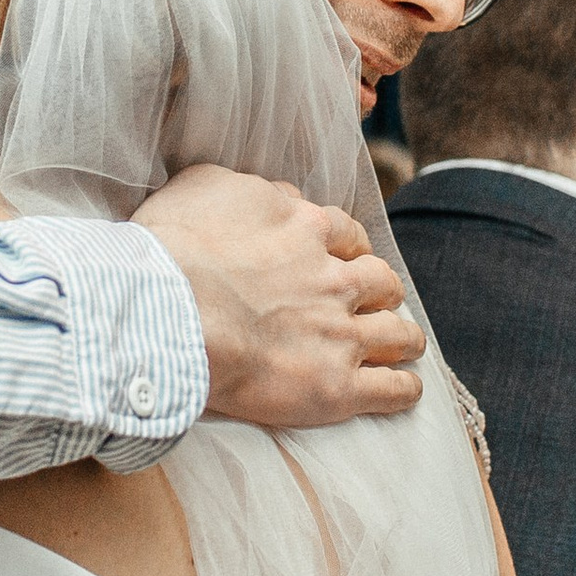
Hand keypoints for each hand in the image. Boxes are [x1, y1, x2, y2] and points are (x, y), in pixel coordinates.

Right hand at [133, 165, 423, 429]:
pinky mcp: (335, 386)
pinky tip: (407, 391)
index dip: (350, 250)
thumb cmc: (173, 248)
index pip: (348, 236)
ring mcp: (340, 334)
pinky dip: (403, 390)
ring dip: (405, 338)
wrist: (167, 312)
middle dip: (382, 290)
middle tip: (376, 301)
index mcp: (307, 229)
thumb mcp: (207, 185)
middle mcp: (334, 280)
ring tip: (408, 345)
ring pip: (396, 334)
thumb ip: (254, 189)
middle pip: (381, 281)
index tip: (346, 260)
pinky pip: (389, 390)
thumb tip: (283, 197)